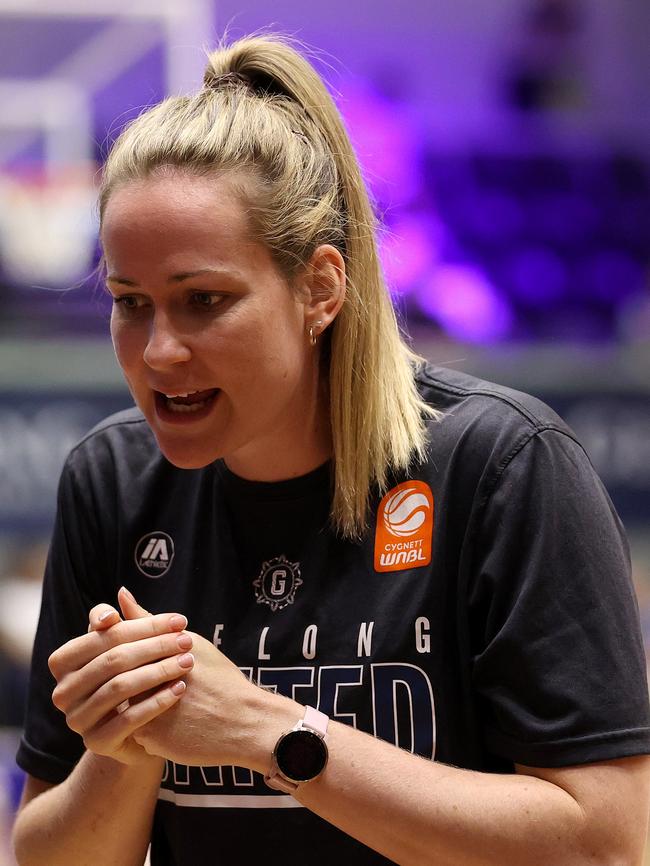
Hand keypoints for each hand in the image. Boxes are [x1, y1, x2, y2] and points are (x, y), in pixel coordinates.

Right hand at [48, 601, 194, 765]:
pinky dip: (157, 701)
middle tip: (187, 640)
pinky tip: (180, 689)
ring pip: (120, 687)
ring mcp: (76, 720)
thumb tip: (122, 592)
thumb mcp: (124, 650)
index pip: (104, 635)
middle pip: (113, 660)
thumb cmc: (129, 679)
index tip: (179, 620)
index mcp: (63, 661)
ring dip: (159, 671)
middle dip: (155, 646)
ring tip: (187, 662)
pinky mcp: (95, 744)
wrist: (134, 732)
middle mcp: (63, 691)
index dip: (144, 626)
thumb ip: (123, 624)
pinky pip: (129, 719)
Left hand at [94, 589, 280, 770]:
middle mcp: (145, 685)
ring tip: (171, 705)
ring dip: (140, 703)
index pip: (123, 650)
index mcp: (156, 657)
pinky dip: (150, 726)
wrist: (243, 723)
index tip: (153, 662)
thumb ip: (150, 622)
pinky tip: (174, 724)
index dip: (134, 654)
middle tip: (159, 685)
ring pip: (126, 706)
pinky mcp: (149, 741)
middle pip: (122, 678)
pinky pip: (137, 731)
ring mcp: (146, 714)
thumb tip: (121, 593)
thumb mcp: (191, 643)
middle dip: (135, 681)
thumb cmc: (220, 679)